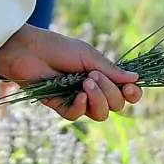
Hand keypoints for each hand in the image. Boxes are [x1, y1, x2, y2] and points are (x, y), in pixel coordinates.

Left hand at [0, 24, 140, 121]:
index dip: (132, 94)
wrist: (28, 49)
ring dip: (98, 99)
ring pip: (100, 114)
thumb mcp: (88, 55)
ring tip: (86, 82)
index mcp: (102, 75)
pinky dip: (81, 107)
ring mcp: (76, 99)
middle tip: (93, 75)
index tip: (130, 88)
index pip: (125, 93)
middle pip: (116, 105)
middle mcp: (93, 90)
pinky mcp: (59, 106)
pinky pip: (77, 116)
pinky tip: (79, 95)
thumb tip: (136, 79)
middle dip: (110, 91)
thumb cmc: (57, 47)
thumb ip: (110, 70)